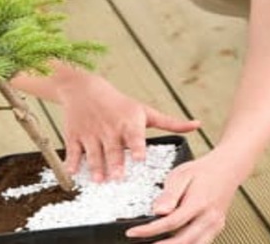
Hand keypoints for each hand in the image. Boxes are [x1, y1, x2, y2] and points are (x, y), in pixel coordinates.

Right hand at [57, 75, 200, 181]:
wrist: (84, 89)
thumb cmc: (120, 103)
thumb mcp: (145, 111)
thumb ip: (171, 123)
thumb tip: (198, 125)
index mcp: (129, 123)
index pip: (134, 136)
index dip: (137, 147)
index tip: (139, 158)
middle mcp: (110, 128)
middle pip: (113, 149)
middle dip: (115, 163)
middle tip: (118, 178)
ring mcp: (91, 133)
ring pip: (94, 153)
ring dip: (96, 167)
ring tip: (99, 180)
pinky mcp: (74, 136)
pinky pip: (73, 151)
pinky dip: (72, 162)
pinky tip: (72, 173)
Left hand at [126, 148, 251, 243]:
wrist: (227, 169)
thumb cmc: (202, 170)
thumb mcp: (181, 175)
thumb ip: (169, 194)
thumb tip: (158, 211)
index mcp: (198, 203)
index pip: (170, 223)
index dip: (149, 230)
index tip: (133, 232)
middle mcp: (209, 218)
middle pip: (183, 241)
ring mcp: (215, 225)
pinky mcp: (216, 228)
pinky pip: (201, 243)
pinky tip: (173, 243)